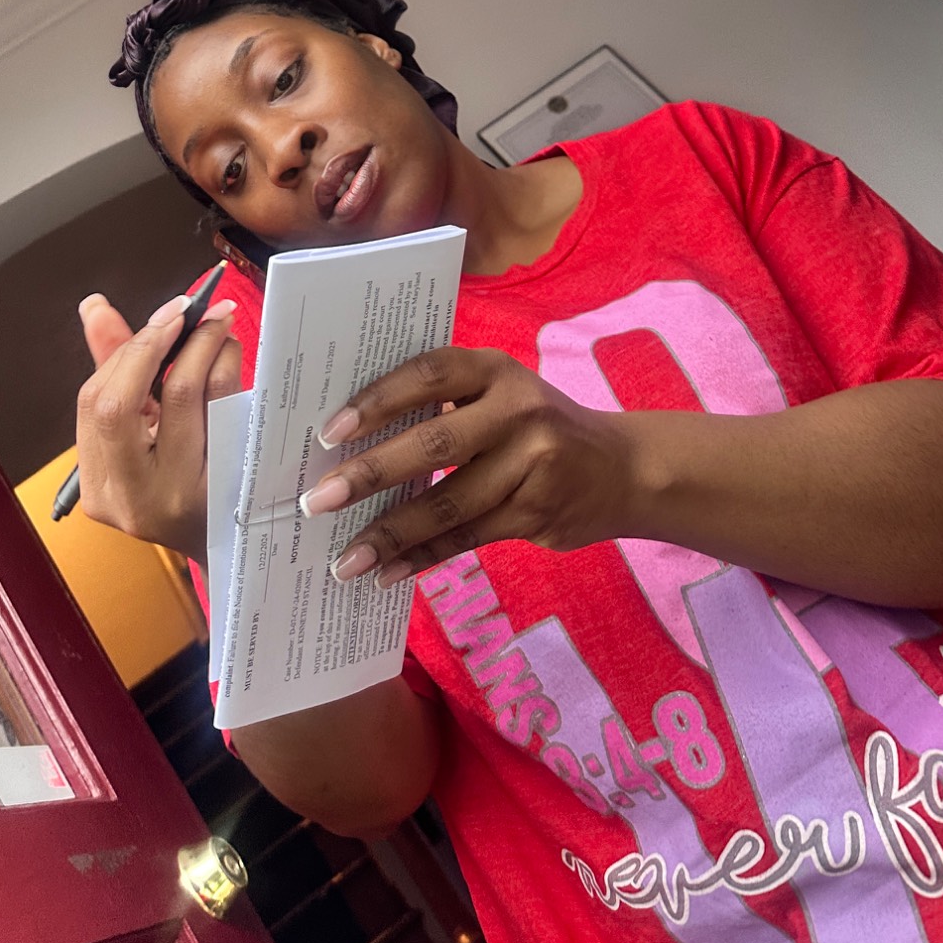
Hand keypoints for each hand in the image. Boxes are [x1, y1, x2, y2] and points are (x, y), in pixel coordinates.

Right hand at [75, 290, 241, 560]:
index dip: (126, 351)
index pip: (95, 403)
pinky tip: (231, 355)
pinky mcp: (223, 491)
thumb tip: (94, 306)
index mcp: (99, 484)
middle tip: (190, 311)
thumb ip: (114, 367)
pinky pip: (223, 414)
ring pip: (180, 401)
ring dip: (200, 348)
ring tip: (218, 324)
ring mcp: (177, 500)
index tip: (162, 314)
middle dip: (156, 344)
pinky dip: (225, 372)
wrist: (232, 543)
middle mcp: (130, 498)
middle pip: (122, 404)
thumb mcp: (140, 434)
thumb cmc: (179, 483)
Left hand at [300, 348, 635, 584]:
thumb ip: (442, 405)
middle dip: (369, 475)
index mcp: (494, 370)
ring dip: (390, 534)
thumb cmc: (535, 426)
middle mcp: (517, 411)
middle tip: (318, 501)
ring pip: (448, 503)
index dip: (375, 400)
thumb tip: (351, 440)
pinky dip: (423, 557)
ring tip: (344, 558)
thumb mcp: (498, 394)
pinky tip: (386, 572)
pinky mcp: (537, 513)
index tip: (328, 432)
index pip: (426, 375)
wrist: (625, 468)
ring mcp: (532, 464)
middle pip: (432, 444)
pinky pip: (467, 538)